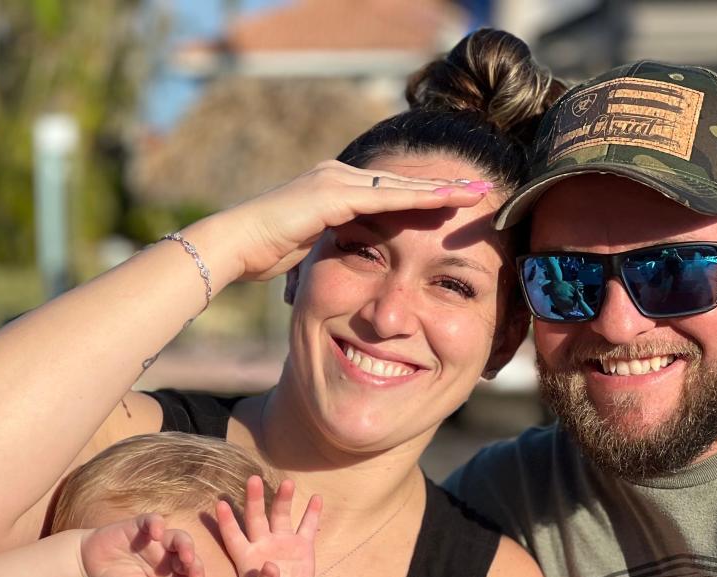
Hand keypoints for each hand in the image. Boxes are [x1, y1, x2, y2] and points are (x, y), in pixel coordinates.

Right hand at [79, 514, 215, 576]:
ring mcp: (157, 541)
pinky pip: (153, 521)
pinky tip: (157, 534)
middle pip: (190, 559)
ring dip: (185, 546)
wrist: (89, 565)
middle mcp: (168, 558)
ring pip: (179, 538)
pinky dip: (157, 524)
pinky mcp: (141, 526)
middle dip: (196, 569)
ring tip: (187, 557)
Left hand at [216, 477, 321, 576]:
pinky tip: (317, 498)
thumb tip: (270, 566)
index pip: (233, 535)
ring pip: (281, 516)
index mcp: (245, 556)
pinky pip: (308, 527)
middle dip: (254, 499)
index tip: (219, 503)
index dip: (226, 521)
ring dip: (283, 499)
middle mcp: (262, 544)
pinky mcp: (303, 547)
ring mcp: (283, 543)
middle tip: (253, 479)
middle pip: (256, 517)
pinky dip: (312, 513)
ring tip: (287, 483)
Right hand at [224, 160, 493, 280]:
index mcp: (335, 188)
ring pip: (401, 185)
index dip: (426, 198)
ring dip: (441, 189)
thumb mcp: (309, 249)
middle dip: (444, 187)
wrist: (234, 244)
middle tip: (483, 192)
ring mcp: (337, 180)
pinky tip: (447, 201)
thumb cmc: (263, 254)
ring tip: (477, 194)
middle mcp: (339, 175)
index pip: (391, 192)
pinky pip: (386, 197)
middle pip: (403, 182)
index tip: (459, 204)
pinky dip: (419, 199)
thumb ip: (333, 246)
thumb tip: (350, 261)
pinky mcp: (334, 193)